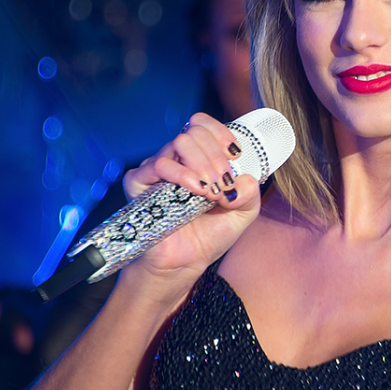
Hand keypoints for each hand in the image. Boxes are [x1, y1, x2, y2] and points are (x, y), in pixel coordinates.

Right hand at [120, 113, 261, 286]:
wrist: (184, 264)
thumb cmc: (208, 236)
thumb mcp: (243, 213)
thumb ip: (250, 193)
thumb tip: (242, 178)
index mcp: (199, 158)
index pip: (204, 125)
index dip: (221, 133)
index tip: (235, 153)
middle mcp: (177, 159)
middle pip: (195, 132)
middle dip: (217, 156)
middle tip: (224, 183)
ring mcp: (157, 168)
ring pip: (181, 142)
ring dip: (204, 164)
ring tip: (212, 192)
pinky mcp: (140, 182)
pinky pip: (160, 164)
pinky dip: (183, 175)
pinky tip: (196, 191)